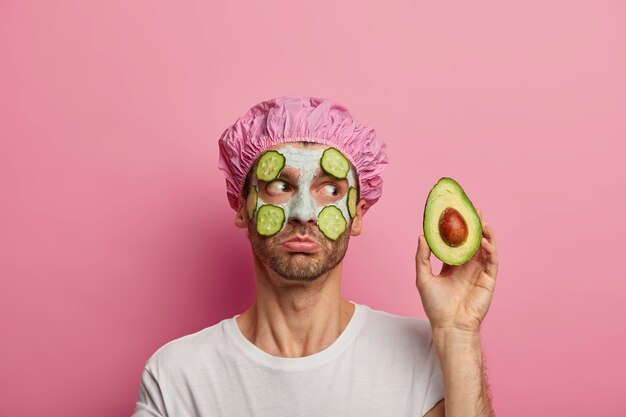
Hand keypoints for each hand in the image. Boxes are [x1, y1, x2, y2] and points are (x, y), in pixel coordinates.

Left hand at [415, 210, 498, 332]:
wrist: (449, 325)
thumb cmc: (435, 306)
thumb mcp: (423, 277)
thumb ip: (422, 256)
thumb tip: (421, 235)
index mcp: (452, 266)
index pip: (456, 243)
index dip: (457, 229)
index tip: (455, 214)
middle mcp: (466, 267)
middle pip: (472, 242)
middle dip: (474, 226)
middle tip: (474, 210)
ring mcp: (478, 272)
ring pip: (485, 248)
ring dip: (485, 234)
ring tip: (482, 220)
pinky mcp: (488, 280)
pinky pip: (491, 261)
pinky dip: (489, 249)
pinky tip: (483, 240)